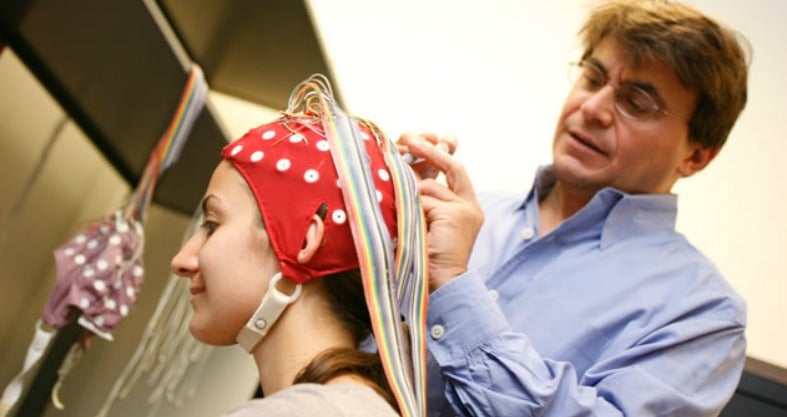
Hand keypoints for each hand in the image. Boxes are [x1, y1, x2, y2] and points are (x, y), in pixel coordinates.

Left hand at [401, 135, 482, 291]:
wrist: (439, 285)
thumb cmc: (423, 257)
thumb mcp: (423, 219)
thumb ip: (421, 195)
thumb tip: (403, 166)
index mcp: (465, 206)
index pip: (455, 169)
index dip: (440, 151)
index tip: (424, 137)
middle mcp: (470, 206)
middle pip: (449, 166)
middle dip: (427, 149)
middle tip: (408, 138)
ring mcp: (465, 209)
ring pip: (427, 187)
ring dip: (411, 199)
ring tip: (409, 220)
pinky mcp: (457, 214)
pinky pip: (423, 200)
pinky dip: (412, 211)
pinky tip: (413, 227)